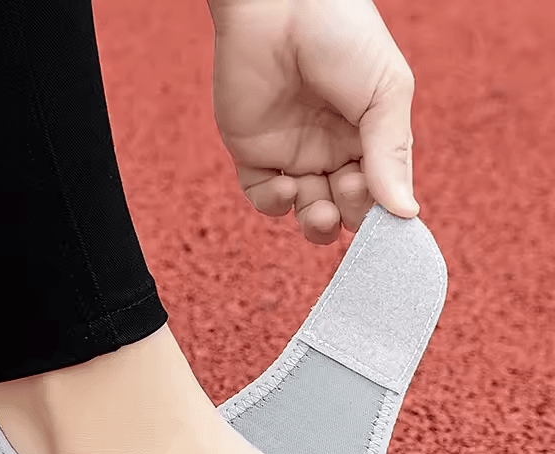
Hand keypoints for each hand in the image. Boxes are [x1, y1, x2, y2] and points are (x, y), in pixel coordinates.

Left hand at [209, 0, 418, 243]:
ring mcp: (293, 155)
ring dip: (316, 224)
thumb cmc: (342, 35)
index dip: (382, 211)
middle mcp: (333, 151)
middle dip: (350, 215)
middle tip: (347, 190)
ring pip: (306, 213)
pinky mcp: (253, 154)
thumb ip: (392, 154)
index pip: (381, 193)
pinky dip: (275, 204)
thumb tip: (407, 215)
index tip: (385, 215)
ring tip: (319, 210)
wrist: (278, 2)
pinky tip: (286, 186)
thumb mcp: (384, 92)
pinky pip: (264, 198)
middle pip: (345, 211)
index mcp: (370, 138)